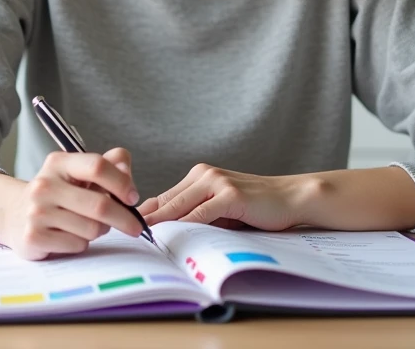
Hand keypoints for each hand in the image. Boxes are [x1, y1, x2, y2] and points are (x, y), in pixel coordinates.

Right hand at [0, 148, 144, 259]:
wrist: (13, 213)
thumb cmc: (58, 193)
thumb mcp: (78, 173)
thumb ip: (108, 165)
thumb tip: (125, 167)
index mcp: (58, 163)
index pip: (97, 166)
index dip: (122, 182)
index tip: (133, 197)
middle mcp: (44, 185)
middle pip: (100, 205)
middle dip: (124, 218)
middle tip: (135, 226)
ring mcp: (36, 212)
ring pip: (92, 229)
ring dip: (99, 231)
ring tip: (87, 225)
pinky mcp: (33, 237)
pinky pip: (77, 245)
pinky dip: (82, 243)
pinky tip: (69, 235)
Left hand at [137, 164, 308, 230]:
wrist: (291, 197)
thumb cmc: (257, 207)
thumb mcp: (222, 210)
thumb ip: (198, 214)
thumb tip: (167, 229)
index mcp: (200, 176)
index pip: (164, 198)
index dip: (145, 215)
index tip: (126, 230)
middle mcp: (204, 175)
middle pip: (166, 201)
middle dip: (145, 221)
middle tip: (123, 236)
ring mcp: (217, 182)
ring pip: (178, 206)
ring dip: (158, 224)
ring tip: (139, 240)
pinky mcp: (230, 195)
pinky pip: (199, 214)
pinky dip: (182, 226)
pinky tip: (170, 237)